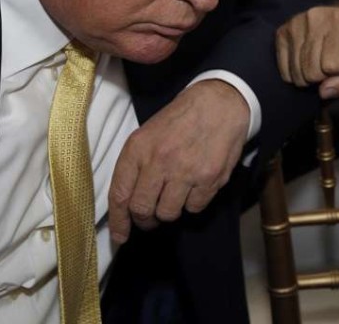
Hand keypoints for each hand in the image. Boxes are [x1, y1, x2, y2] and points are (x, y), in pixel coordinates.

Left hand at [107, 79, 249, 243]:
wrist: (220, 102)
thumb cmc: (181, 118)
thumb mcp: (149, 133)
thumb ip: (137, 165)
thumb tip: (128, 202)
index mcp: (138, 148)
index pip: (120, 195)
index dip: (118, 221)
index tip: (120, 236)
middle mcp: (159, 161)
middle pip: (142, 210)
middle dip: (145, 220)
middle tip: (150, 218)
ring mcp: (186, 171)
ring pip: (168, 213)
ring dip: (169, 211)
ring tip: (175, 196)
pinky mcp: (210, 178)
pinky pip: (194, 208)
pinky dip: (192, 203)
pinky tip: (195, 186)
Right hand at [275, 6, 338, 98]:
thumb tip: (323, 91)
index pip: (334, 66)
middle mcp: (317, 17)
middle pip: (312, 72)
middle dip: (325, 76)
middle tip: (334, 62)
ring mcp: (296, 23)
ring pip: (297, 73)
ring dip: (310, 76)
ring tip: (321, 60)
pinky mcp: (282, 32)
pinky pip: (284, 71)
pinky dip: (297, 73)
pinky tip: (307, 60)